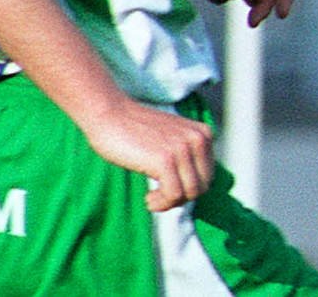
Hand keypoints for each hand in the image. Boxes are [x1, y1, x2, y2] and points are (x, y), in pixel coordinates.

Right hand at [82, 98, 215, 211]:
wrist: (109, 114)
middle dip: (181, 199)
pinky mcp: (166, 160)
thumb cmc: (134, 131)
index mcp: (203, 134)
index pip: (208, 176)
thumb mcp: (171, 140)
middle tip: (158, 197)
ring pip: (191, 193)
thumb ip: (186, 156)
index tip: (167, 190)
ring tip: (151, 199)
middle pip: (203, 186)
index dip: (188, 190)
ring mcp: (183, 149)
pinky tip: (148, 199)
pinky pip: (174, 195)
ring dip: (169, 204)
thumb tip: (195, 190)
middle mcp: (198, 139)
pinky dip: (161, 204)